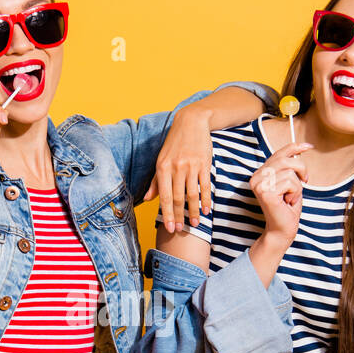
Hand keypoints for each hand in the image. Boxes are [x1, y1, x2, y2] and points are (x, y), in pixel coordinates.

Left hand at [141, 106, 214, 232]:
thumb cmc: (174, 143)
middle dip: (179, 216)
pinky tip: (205, 210)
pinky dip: (205, 200)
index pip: (164, 196)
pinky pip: (205, 186)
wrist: (191, 122)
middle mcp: (176, 168)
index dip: (167, 214)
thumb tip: (147, 199)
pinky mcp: (204, 164)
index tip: (169, 227)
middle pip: (177, 198)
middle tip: (180, 230)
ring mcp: (191, 166)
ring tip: (194, 224)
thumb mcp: (160, 160)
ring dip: (193, 211)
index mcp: (162, 168)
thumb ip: (155, 181)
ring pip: (192, 194)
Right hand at [249, 141, 312, 246]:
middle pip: (285, 160)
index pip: (278, 154)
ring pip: (289, 172)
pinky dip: (295, 193)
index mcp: (260, 173)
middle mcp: (256, 177)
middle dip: (301, 169)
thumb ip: (290, 167)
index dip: (294, 147)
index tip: (308, 146)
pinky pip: (290, 183)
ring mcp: (259, 184)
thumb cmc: (287, 208)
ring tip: (290, 198)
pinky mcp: (265, 192)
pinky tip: (288, 202)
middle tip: (305, 181)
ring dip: (297, 187)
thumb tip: (301, 147)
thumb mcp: (291, 183)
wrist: (282, 230)